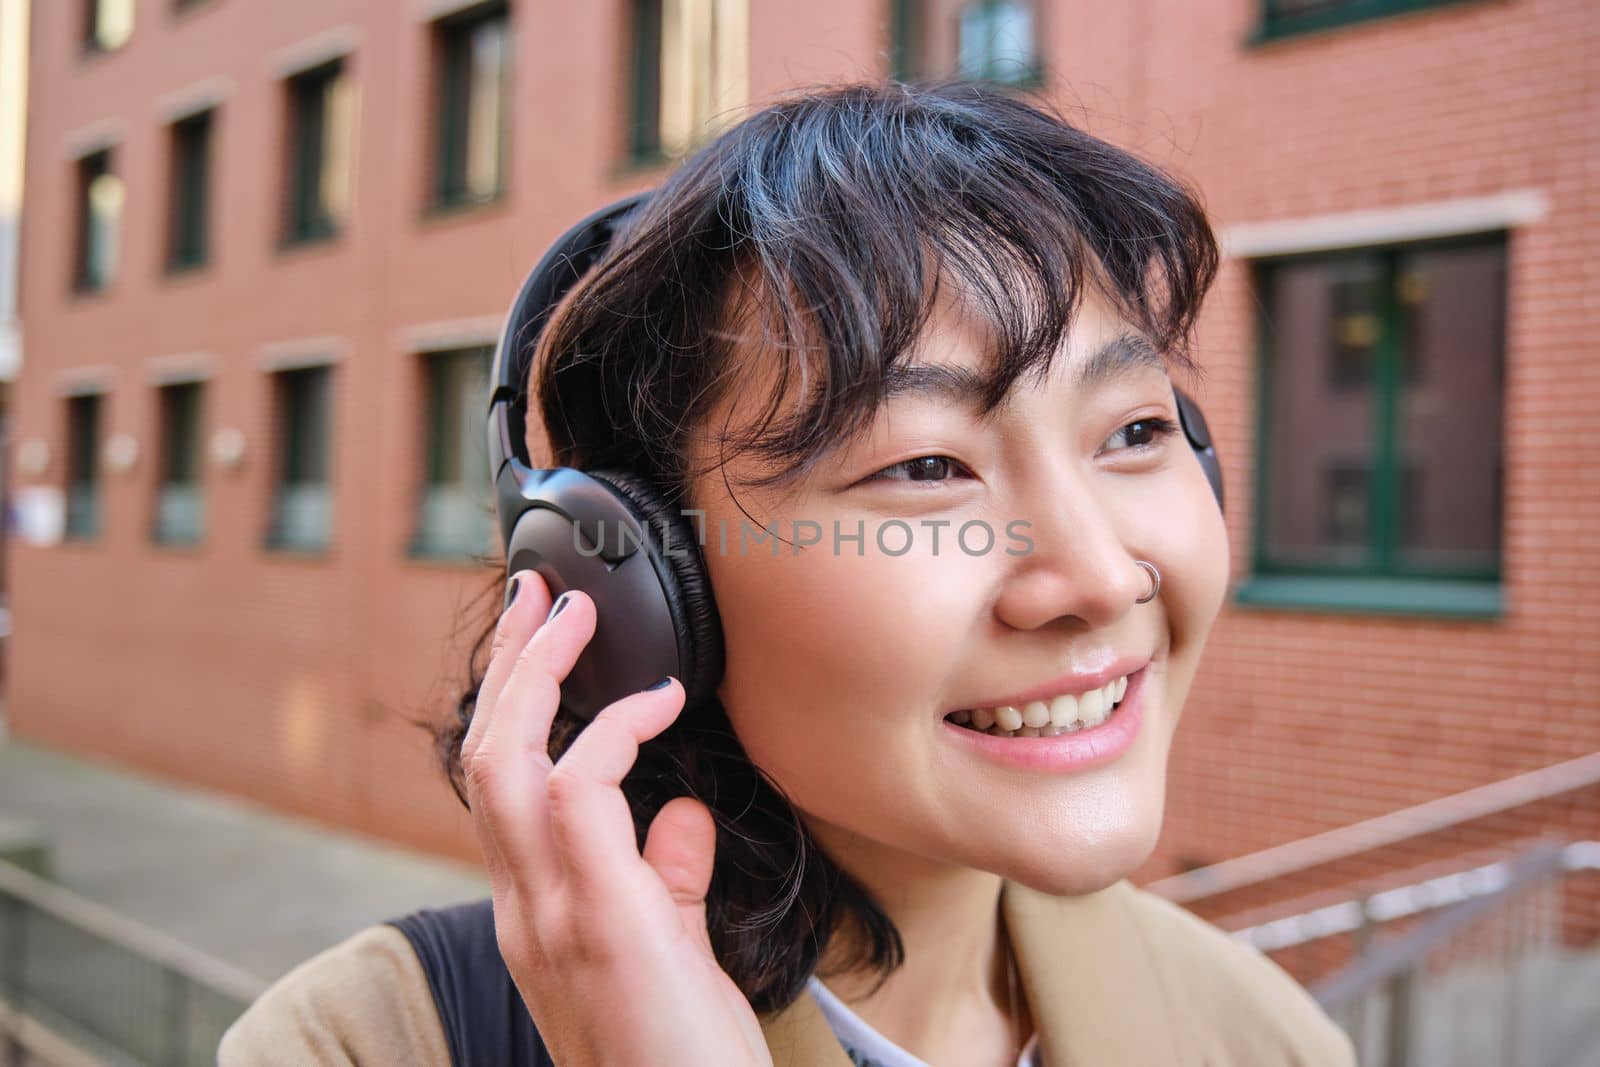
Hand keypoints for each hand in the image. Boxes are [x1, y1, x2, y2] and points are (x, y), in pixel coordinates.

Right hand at [461, 570, 772, 1066]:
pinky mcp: (598, 918)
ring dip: (537, 675)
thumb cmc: (684, 1053)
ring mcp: (550, 914)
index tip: (553, 647)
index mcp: (537, 912)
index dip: (513, 710)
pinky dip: (612, 731)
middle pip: (485, 757)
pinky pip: (578, 792)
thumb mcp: (669, 949)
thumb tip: (679, 809)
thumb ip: (666, 877)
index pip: (499, 790)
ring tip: (572, 611)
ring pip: (504, 762)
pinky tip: (658, 702)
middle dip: (510, 667)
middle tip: (541, 594)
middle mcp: (525, 909)